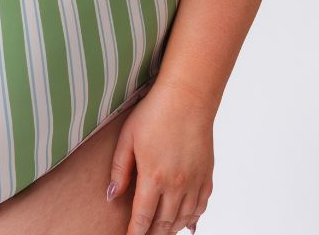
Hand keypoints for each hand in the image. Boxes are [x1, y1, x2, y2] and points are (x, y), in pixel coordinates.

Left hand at [107, 79, 215, 233]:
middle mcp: (176, 185)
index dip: (135, 232)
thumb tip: (111, 195)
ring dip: (171, 229)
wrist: (187, 98)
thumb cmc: (154, 113)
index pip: (143, 217)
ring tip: (161, 232)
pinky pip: (201, 207)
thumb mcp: (127, 137)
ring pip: (184, 219)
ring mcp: (194, 182)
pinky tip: (185, 221)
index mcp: (154, 177)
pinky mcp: (207, 175)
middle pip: (164, 223)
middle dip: (153, 234)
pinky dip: (192, 219)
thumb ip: (119, 169)